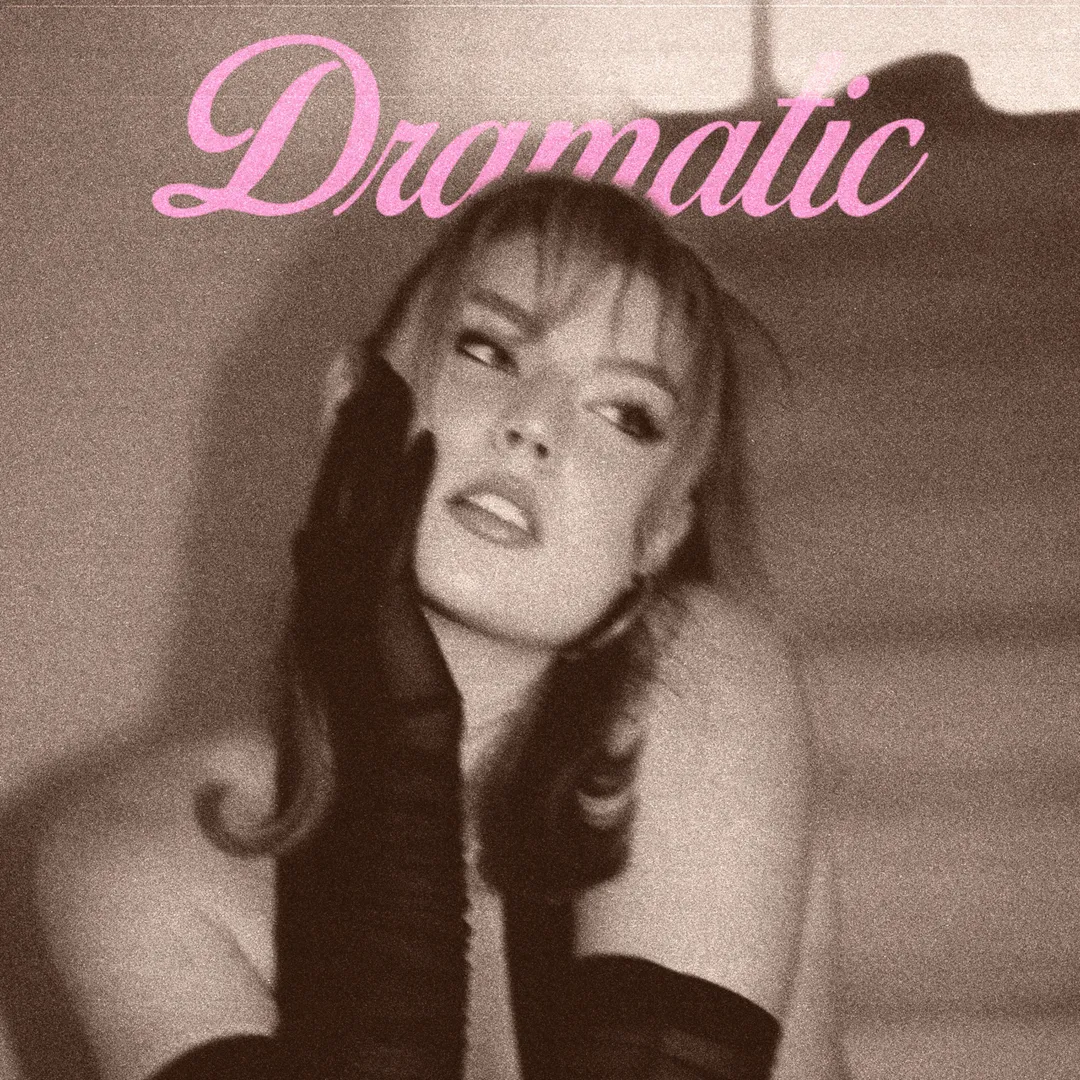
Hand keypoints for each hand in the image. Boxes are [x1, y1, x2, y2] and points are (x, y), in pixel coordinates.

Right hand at [291, 354, 460, 760]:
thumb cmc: (379, 703)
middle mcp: (323, 568)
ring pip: (360, 489)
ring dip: (376, 431)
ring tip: (391, 377)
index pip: (331, 490)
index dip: (341, 440)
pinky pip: (394, 526)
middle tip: (364, 356)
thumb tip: (306, 534)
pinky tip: (425, 440)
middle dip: (352, 415)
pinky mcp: (377, 596)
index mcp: (320, 573)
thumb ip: (335, 577)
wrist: (386, 760)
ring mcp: (344, 580)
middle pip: (338, 474)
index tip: (355, 395)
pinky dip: (408, 482)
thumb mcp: (354, 629)